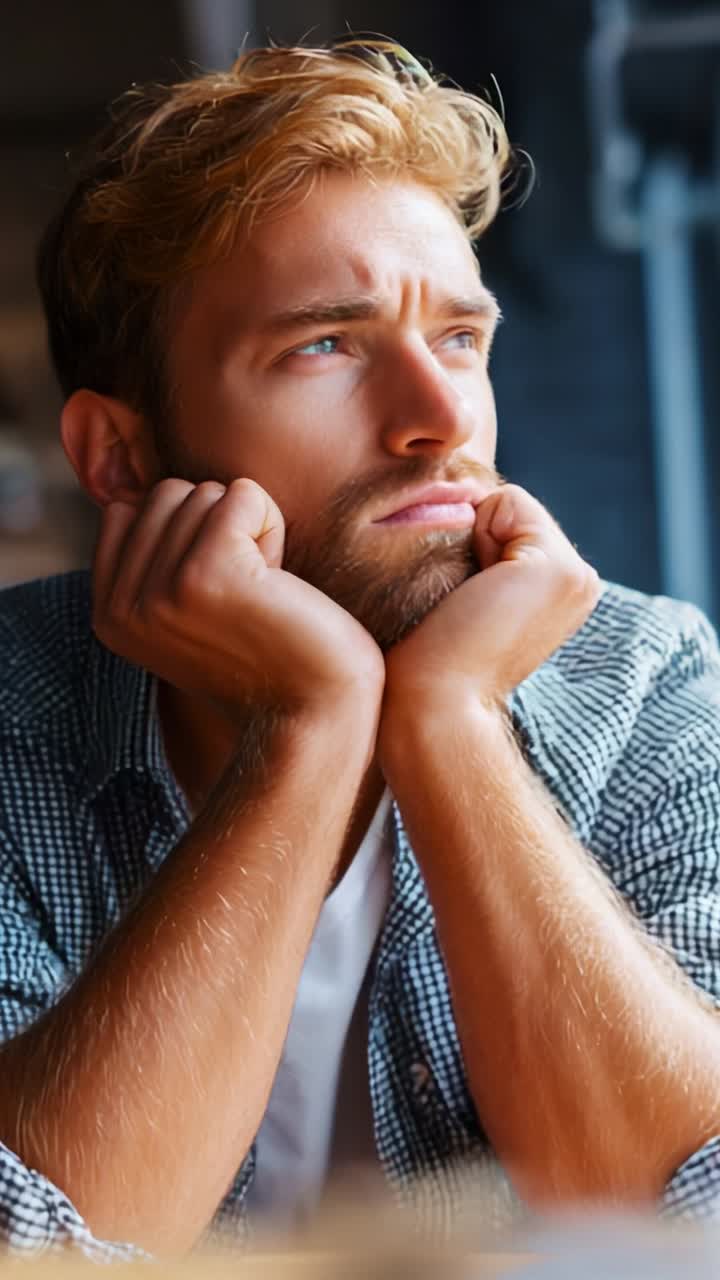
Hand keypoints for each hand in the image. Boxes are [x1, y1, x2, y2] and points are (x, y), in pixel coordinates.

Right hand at [93, 478, 384, 717]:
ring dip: (250, 530)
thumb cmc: (267, 655)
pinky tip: (279, 580)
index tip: (216, 590)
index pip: (127, 510)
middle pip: (166, 494)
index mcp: (108, 615)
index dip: (186, 532)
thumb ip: (154, 563)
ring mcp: (160, 591)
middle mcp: (123, 606)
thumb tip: (146, 494)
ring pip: (205, 492)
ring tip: (263, 591)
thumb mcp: (186, 613)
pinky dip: (273, 525)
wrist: (314, 715)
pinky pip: (244, 495)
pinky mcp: (207, 573)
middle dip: (219, 528)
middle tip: (247, 592)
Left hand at [382, 484, 599, 710]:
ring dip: (471, 534)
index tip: (456, 595)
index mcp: (559, 590)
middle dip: (473, 534)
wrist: (433, 703)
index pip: (512, 521)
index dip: (469, 539)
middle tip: (459, 597)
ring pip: (508, 504)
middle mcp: (579, 583)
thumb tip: (457, 503)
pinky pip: (507, 501)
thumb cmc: (424, 657)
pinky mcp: (562, 570)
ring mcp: (578, 576)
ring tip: (463, 594)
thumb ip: (480, 552)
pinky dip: (476, 529)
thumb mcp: (462, 591)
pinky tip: (470, 584)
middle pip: (511, 510)